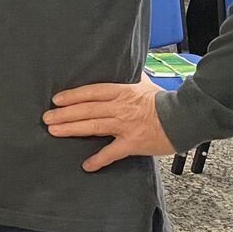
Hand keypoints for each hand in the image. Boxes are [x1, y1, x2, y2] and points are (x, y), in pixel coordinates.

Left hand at [42, 75, 174, 171]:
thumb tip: (129, 67)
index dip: (73, 96)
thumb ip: (133, 78)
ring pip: (93, 126)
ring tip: (54, 131)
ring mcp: (125, 125)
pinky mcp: (133, 143)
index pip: (92, 92)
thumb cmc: (166, 101)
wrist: (186, 117)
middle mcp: (120, 107)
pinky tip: (87, 165)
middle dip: (64, 114)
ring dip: (72, 129)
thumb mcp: (146, 84)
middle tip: (46, 118)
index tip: (56, 100)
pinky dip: (99, 159)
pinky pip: (112, 152)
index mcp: (122, 92)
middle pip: (87, 109)